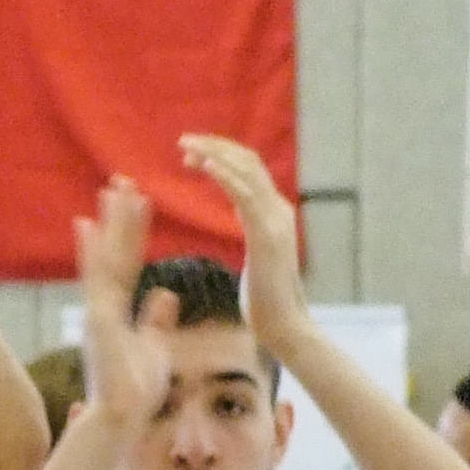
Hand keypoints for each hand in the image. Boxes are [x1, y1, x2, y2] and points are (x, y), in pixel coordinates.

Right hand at [72, 177, 167, 426]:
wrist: (122, 417)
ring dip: (110, 224)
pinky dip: (91, 253)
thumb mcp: (155, 348)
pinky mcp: (97, 320)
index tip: (140, 203)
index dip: (134, 234)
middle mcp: (105, 306)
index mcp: (120, 312)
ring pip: (106, 259)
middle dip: (121, 218)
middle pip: (116, 254)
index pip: (129, 264)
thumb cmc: (137, 391)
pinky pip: (95, 281)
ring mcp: (98, 311)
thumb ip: (157, 320)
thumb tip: (166, 296)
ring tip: (115, 189)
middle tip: (124, 181)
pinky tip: (87, 224)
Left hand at [175, 134, 311, 360]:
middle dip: (215, 146)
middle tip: (183, 140)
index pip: (250, 170)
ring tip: (185, 146)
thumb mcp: (259, 259)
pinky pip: (244, 194)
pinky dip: (224, 175)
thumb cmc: (267, 305)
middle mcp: (279, 210)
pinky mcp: (266, 235)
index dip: (221, 156)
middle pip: (248, 161)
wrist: (286, 329)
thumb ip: (254, 234)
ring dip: (214, 153)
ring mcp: (275, 221)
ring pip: (246, 170)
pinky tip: (203, 165)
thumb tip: (246, 224)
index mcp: (275, 215)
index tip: (192, 154)